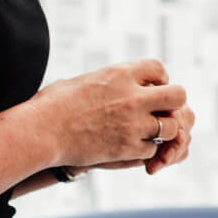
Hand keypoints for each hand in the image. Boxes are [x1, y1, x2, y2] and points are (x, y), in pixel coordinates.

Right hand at [27, 60, 188, 171]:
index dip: (159, 78)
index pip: (158, 67)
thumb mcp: (82, 80)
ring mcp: (133, 124)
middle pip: (178, 95)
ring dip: (160, 130)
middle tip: (158, 112)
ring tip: (144, 132)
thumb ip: (106, 79)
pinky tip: (130, 147)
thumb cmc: (51, 105)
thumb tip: (113, 80)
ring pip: (170, 126)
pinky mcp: (128, 148)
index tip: (151, 88)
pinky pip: (153, 149)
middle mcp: (132, 97)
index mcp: (119, 74)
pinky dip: (145, 150)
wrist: (39, 132)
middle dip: (172, 104)